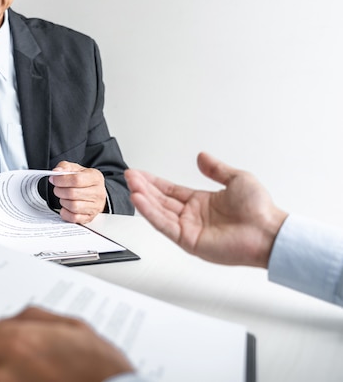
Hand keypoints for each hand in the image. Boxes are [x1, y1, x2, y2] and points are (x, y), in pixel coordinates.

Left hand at [0, 307, 133, 381]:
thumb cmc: (97, 363)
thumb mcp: (68, 323)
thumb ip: (31, 317)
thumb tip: (9, 319)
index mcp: (14, 343)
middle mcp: (6, 371)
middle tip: (21, 345)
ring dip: (10, 365)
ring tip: (42, 361)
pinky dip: (22, 378)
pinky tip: (45, 373)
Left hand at [49, 161, 106, 223]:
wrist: (94, 190)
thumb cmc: (84, 180)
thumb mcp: (76, 169)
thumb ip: (65, 167)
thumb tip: (56, 172)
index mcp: (96, 178)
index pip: (76, 180)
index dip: (61, 180)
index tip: (54, 179)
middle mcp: (98, 193)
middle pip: (73, 193)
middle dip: (60, 191)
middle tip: (57, 189)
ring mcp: (95, 207)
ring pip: (73, 206)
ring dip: (63, 201)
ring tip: (63, 197)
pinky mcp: (89, 217)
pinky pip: (74, 218)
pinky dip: (65, 213)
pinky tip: (65, 207)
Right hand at [125, 152, 287, 267]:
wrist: (268, 232)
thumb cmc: (259, 210)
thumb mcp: (237, 178)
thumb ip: (216, 169)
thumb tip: (201, 157)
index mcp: (201, 202)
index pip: (170, 191)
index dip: (154, 182)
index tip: (139, 174)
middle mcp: (192, 215)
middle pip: (160, 200)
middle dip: (143, 187)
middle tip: (130, 176)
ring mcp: (189, 228)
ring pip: (159, 211)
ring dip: (143, 198)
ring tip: (131, 185)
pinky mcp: (188, 240)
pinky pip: (164, 225)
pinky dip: (150, 214)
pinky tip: (140, 201)